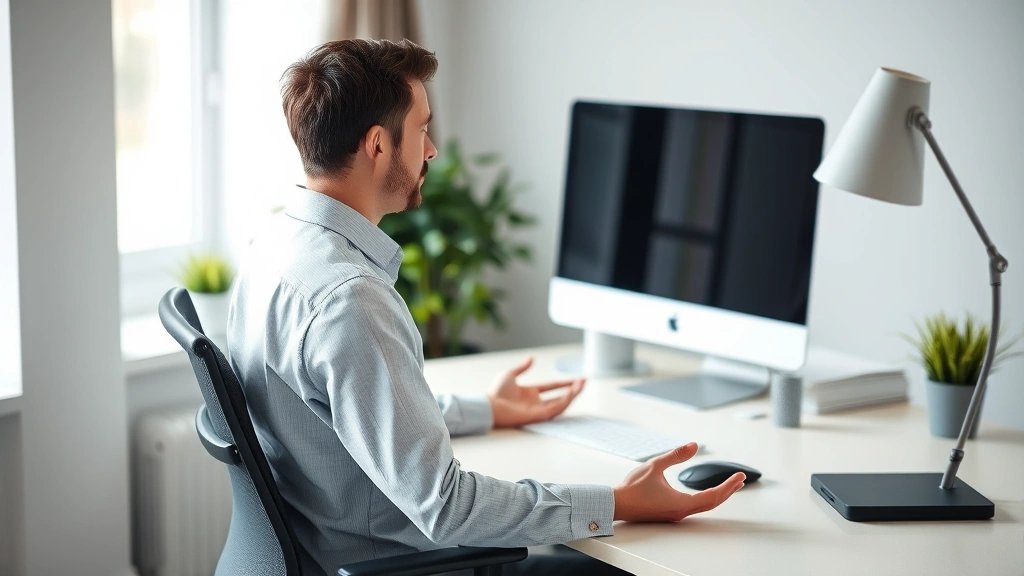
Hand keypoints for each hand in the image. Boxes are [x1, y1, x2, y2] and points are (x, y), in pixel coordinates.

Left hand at [487, 356, 584, 427]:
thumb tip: (531, 358)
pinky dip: (564, 401)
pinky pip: (554, 409)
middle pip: (559, 397)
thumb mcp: (509, 375)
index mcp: (530, 393)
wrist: (490, 405)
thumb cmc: (495, 392)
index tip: (576, 379)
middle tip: (584, 383)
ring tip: (581, 386)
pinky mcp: (537, 415)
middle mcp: (535, 402)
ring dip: (572, 395)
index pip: (551, 387)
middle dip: (573, 390)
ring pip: (560, 403)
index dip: (564, 383)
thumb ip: (522, 367)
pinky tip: (571, 392)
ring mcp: (537, 409)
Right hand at [613, 443, 744, 521]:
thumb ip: (676, 455)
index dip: (729, 485)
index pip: (713, 495)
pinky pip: (696, 506)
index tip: (740, 477)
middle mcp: (681, 511)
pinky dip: (708, 498)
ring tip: (729, 485)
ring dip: (719, 495)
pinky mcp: (670, 512)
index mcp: (681, 503)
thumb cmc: (633, 488)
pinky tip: (707, 492)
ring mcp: (676, 514)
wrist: (617, 504)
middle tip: (740, 480)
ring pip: (705, 505)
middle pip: (713, 502)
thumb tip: (693, 446)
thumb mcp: (655, 465)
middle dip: (728, 490)